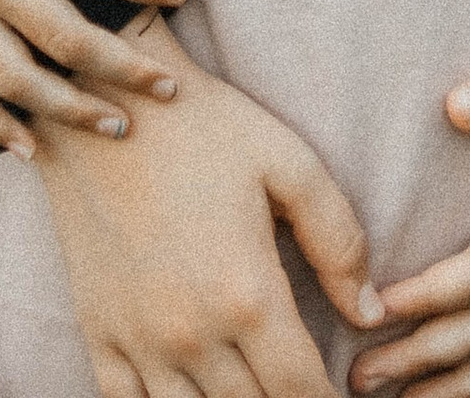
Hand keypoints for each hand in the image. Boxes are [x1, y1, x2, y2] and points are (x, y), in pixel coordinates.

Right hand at [34, 14, 385, 397]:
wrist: (103, 100)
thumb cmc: (203, 127)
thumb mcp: (288, 163)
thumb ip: (339, 240)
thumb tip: (369, 313)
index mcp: (247, 295)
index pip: (301, 394)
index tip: (338, 395)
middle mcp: (193, 335)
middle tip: (298, 387)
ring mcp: (140, 341)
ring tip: (252, 389)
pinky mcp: (99, 333)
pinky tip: (191, 395)